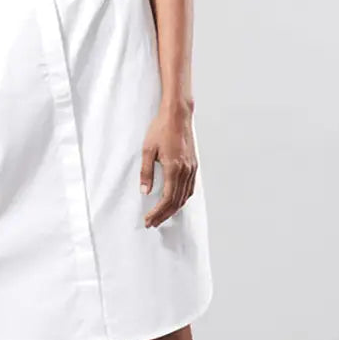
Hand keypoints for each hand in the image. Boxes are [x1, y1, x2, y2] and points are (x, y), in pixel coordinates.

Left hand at [140, 112, 197, 227]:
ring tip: (162, 216)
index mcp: (174, 168)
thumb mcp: (147, 150)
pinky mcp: (193, 165)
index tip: (148, 220)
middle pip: (176, 201)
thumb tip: (145, 191)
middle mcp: (185, 171)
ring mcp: (191, 168)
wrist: (177, 115)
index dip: (157, 212)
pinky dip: (182, 199)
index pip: (166, 199)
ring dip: (173, 209)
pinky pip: (190, 188)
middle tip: (152, 223)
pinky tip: (176, 201)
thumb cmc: (161, 129)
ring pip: (185, 196)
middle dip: (164, 215)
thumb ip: (146, 172)